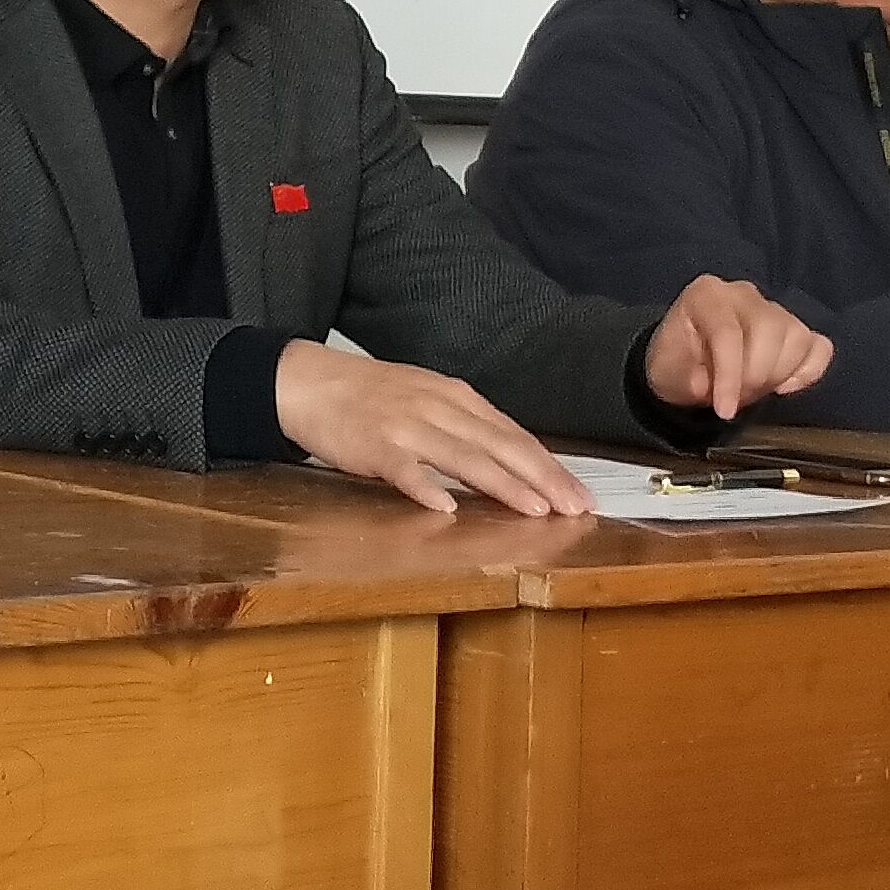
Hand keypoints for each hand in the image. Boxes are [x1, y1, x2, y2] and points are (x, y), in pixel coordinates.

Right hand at [270, 340, 581, 517]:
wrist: (309, 380)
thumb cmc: (371, 395)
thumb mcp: (427, 398)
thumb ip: (466, 427)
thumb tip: (509, 459)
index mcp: (455, 398)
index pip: (513, 435)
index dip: (549, 466)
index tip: (580, 494)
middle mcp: (438, 408)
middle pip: (500, 446)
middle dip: (543, 478)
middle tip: (576, 509)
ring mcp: (405, 426)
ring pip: (463, 457)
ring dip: (502, 484)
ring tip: (534, 509)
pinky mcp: (372, 445)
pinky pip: (403, 468)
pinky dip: (425, 487)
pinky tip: (446, 508)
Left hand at [638, 275, 828, 421]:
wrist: (685, 363)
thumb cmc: (676, 364)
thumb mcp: (667, 374)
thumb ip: (689, 379)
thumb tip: (716, 387)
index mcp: (707, 295)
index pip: (728, 333)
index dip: (730, 377)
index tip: (725, 411)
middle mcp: (744, 294)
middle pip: (770, 329)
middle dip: (756, 374)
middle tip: (739, 399)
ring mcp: (774, 308)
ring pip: (797, 337)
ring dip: (779, 374)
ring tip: (755, 391)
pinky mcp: (795, 329)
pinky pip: (818, 348)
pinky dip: (808, 372)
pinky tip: (783, 387)